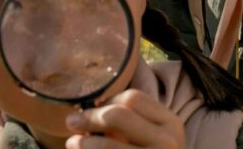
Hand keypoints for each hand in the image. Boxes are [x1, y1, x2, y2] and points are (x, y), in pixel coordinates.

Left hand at [64, 55, 184, 148]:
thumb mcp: (155, 137)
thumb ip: (135, 121)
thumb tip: (94, 99)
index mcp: (170, 121)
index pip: (134, 98)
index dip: (108, 100)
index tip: (92, 105)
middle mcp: (168, 138)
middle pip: (120, 114)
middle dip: (91, 116)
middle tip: (72, 120)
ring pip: (107, 143)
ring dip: (84, 142)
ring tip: (72, 142)